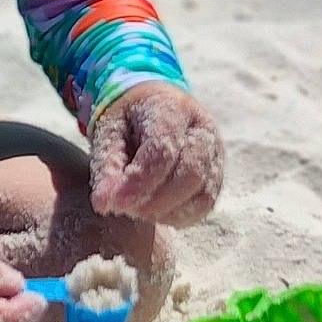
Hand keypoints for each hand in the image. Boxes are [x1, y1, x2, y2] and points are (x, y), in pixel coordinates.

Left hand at [89, 82, 222, 227]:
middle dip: (155, 201)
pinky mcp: (218, 173)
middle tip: (125, 208)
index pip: (164, 150)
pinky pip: (205, 204)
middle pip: (190, 174)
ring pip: (203, 194)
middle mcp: (203, 129)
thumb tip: (103, 205)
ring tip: (137, 209)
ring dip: (167, 211)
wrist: (153, 105)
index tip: (116, 204)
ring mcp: (216, 152)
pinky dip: (180, 215)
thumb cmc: (128, 119)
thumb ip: (106, 166)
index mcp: (173, 108)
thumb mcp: (109, 131)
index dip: (140, 182)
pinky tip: (155, 211)